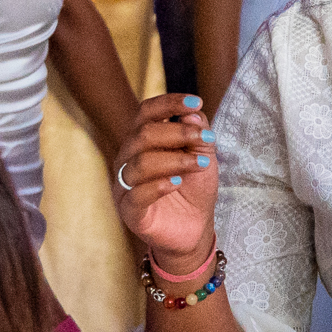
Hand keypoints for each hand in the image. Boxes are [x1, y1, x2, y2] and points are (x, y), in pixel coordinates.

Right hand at [112, 91, 216, 267]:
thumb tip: (192, 113)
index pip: (146, 112)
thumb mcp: (203, 156)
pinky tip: (177, 183)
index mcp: (142, 141)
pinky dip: (158, 186)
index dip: (169, 103)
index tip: (196, 102)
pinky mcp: (129, 211)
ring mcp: (125, 185)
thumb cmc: (194, 188)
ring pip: (140, 162)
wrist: (194, 229)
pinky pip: (136, 194)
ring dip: (175, 160)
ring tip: (199, 164)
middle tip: (206, 139)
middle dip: (178, 133)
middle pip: (143, 134)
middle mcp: (128, 158)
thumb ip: (198, 133)